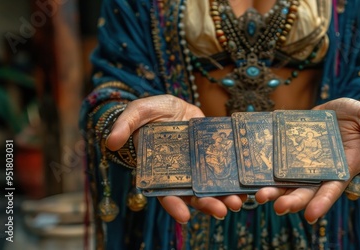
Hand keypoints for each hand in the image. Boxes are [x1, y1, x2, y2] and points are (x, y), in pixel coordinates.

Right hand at [105, 95, 245, 223]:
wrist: (171, 104)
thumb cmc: (149, 112)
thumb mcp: (137, 113)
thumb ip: (125, 126)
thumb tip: (110, 142)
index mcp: (160, 170)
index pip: (165, 193)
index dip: (174, 206)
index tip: (184, 217)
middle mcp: (181, 173)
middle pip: (194, 195)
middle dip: (207, 204)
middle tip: (222, 211)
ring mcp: (198, 165)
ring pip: (212, 186)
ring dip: (225, 196)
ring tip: (240, 202)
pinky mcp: (213, 154)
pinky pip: (225, 169)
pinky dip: (236, 178)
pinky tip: (249, 184)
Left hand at [255, 98, 359, 223]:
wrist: (338, 109)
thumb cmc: (358, 117)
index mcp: (341, 169)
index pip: (332, 190)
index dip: (322, 203)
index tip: (310, 217)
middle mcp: (320, 171)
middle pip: (305, 190)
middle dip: (292, 200)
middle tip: (278, 207)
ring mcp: (302, 163)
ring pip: (287, 181)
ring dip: (274, 190)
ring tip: (259, 196)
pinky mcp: (288, 151)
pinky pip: (275, 162)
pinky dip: (264, 170)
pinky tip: (250, 175)